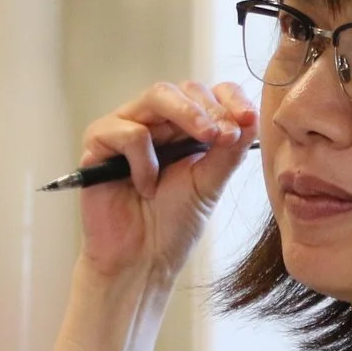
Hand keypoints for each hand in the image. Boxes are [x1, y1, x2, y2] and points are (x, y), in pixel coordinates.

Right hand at [73, 80, 256, 289]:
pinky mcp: (98, 143)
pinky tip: (146, 187)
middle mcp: (155, 122)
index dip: (230, 99)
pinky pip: (128, 132)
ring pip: (157, 95)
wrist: (141, 261)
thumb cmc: (173, 225)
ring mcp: (125, 128)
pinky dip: (144, 160)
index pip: (208, 94)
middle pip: (184, 89)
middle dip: (212, 108)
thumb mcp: (210, 185)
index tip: (248, 119)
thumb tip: (252, 118)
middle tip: (227, 134)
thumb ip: (228, 152)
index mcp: (183, 129)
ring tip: (206, 139)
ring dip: (188, 114)